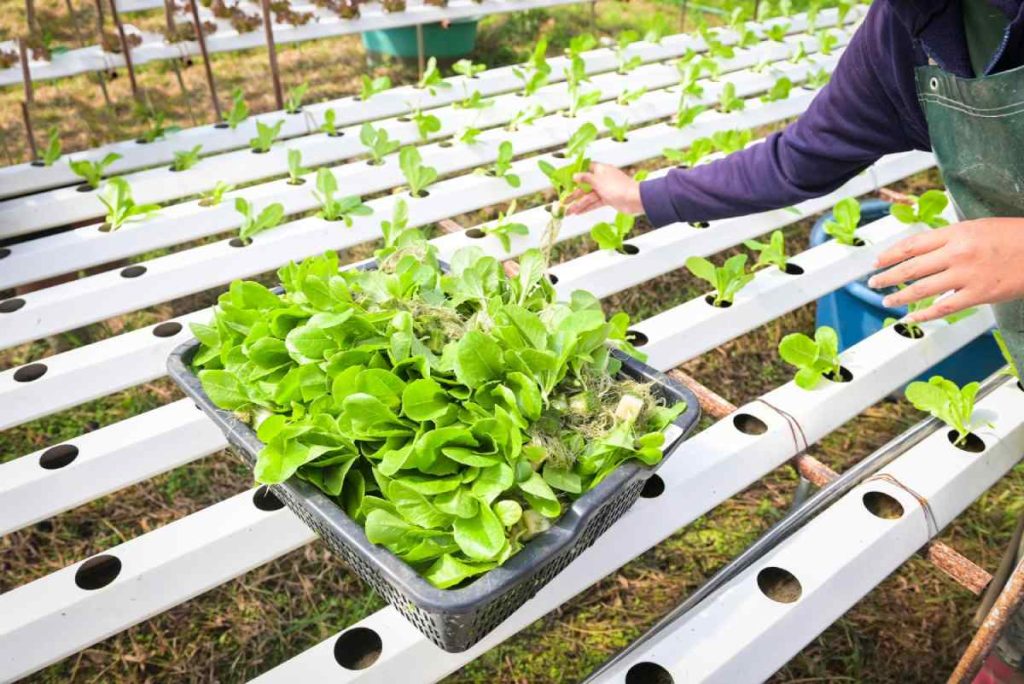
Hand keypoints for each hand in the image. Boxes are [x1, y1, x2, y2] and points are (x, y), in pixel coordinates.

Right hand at [565, 162, 642, 215]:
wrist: (634, 199)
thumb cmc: (617, 186)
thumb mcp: (598, 181)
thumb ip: (585, 178)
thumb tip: (575, 175)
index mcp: (600, 169)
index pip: (585, 169)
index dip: (575, 174)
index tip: (566, 179)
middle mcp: (601, 179)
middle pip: (584, 186)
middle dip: (574, 195)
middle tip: (563, 202)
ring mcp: (605, 190)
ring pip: (588, 197)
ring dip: (578, 204)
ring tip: (569, 212)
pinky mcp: (608, 199)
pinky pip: (594, 203)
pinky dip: (587, 207)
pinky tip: (578, 212)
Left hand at [868, 217, 1023, 321]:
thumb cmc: (1012, 237)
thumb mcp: (977, 228)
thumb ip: (949, 239)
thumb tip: (922, 250)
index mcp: (956, 233)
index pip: (912, 245)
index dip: (890, 254)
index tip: (876, 262)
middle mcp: (957, 253)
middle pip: (912, 267)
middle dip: (887, 276)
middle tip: (872, 282)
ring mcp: (966, 275)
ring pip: (922, 288)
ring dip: (900, 296)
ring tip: (886, 300)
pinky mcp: (978, 295)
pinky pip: (944, 308)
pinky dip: (923, 314)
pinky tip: (910, 318)